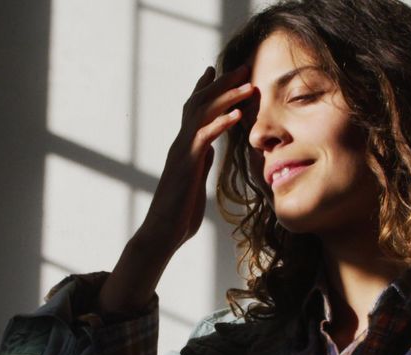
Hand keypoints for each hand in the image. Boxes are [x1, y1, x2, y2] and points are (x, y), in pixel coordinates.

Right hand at [135, 65, 253, 254]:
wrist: (162, 232)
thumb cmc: (179, 212)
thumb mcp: (194, 180)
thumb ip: (199, 161)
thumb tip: (207, 150)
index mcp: (185, 146)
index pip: (194, 109)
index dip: (206, 88)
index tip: (218, 69)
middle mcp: (180, 143)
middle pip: (199, 102)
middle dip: (221, 83)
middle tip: (242, 66)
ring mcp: (181, 152)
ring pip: (201, 114)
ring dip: (226, 97)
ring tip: (247, 86)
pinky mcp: (185, 164)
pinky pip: (203, 138)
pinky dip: (220, 124)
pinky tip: (236, 116)